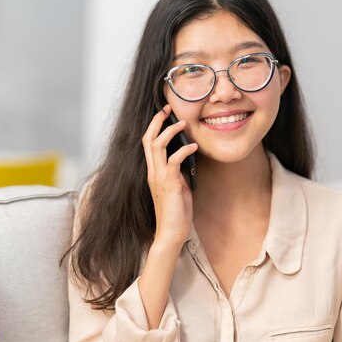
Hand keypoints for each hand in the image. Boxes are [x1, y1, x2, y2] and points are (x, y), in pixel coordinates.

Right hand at [142, 104, 197, 247]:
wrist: (171, 233)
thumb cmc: (176, 212)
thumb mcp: (178, 187)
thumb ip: (178, 172)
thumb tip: (186, 158)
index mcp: (154, 172)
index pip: (148, 143)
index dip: (154, 126)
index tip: (164, 113)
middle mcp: (153, 172)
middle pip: (148, 139)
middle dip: (157, 121)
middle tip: (168, 108)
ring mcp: (159, 178)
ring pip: (157, 146)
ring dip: (170, 131)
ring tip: (183, 123)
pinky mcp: (169, 184)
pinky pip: (174, 161)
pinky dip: (183, 150)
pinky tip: (193, 146)